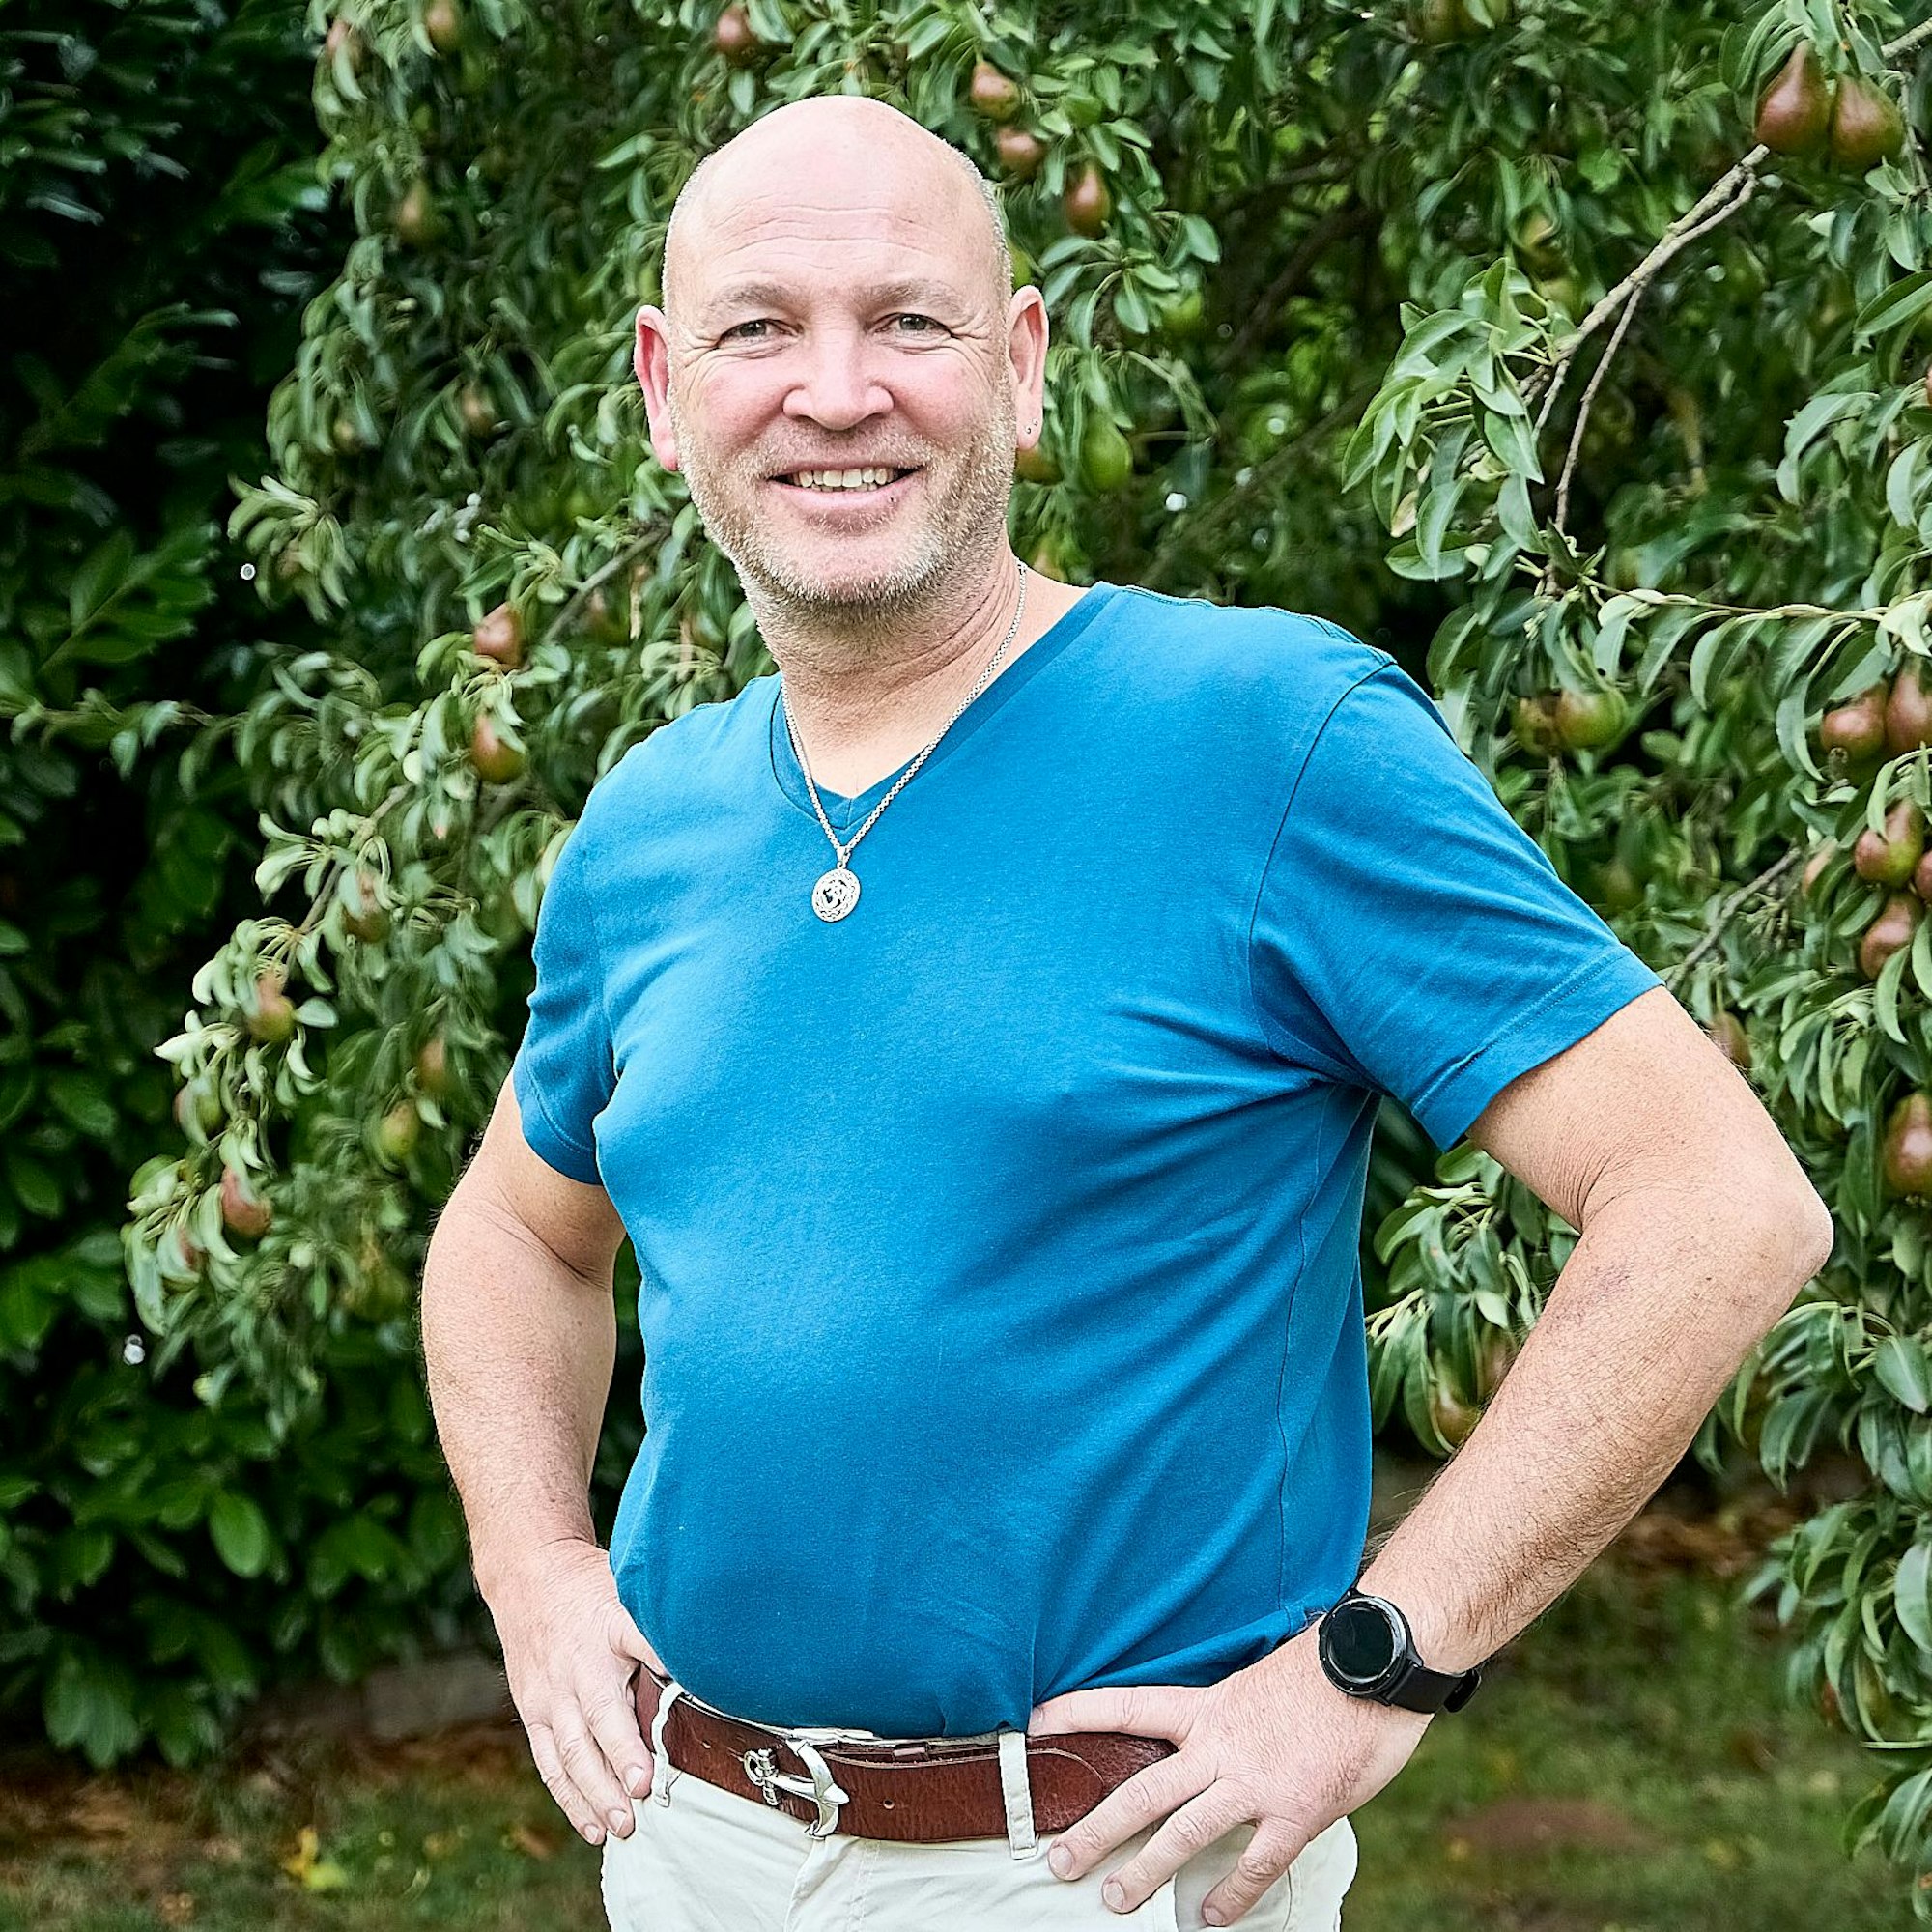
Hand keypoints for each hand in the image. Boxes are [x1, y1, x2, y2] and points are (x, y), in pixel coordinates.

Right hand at [489, 1536, 665, 1846]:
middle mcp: (578, 1665)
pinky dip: (570, 1797)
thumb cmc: (591, 1590)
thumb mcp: (630, 1591)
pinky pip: (550, 1761)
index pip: (639, 1650)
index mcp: (609, 1627)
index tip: (679, 1700)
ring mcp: (550, 1693)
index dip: (659, 1675)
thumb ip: (662, 1625)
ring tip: (620, 1824)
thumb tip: (711, 1651)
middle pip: (598, 1717)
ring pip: (570, 1750)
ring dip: (595, 1792)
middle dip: (620, 1759)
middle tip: (642, 1794)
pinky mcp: (533, 1712)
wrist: (528, 1579)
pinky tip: (592, 1825)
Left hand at [1025, 1625, 1429, 1925]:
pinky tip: (1210, 1917)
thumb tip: (1216, 1737)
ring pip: (1184, 1833)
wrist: (1375, 1664)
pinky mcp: (1296, 1811)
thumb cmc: (1325, 1666)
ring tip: (1113, 1899)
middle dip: (1096, 1828)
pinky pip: (1254, 1863)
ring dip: (1145, 1870)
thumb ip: (1232, 1714)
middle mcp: (1221, 1745)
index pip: (1129, 1706)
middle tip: (1058, 1858)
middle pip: (1143, 1791)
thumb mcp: (1262, 1677)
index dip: (1080, 1714)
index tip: (1036, 1724)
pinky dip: (1231, 1894)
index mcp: (1209, 1705)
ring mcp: (1256, 1781)